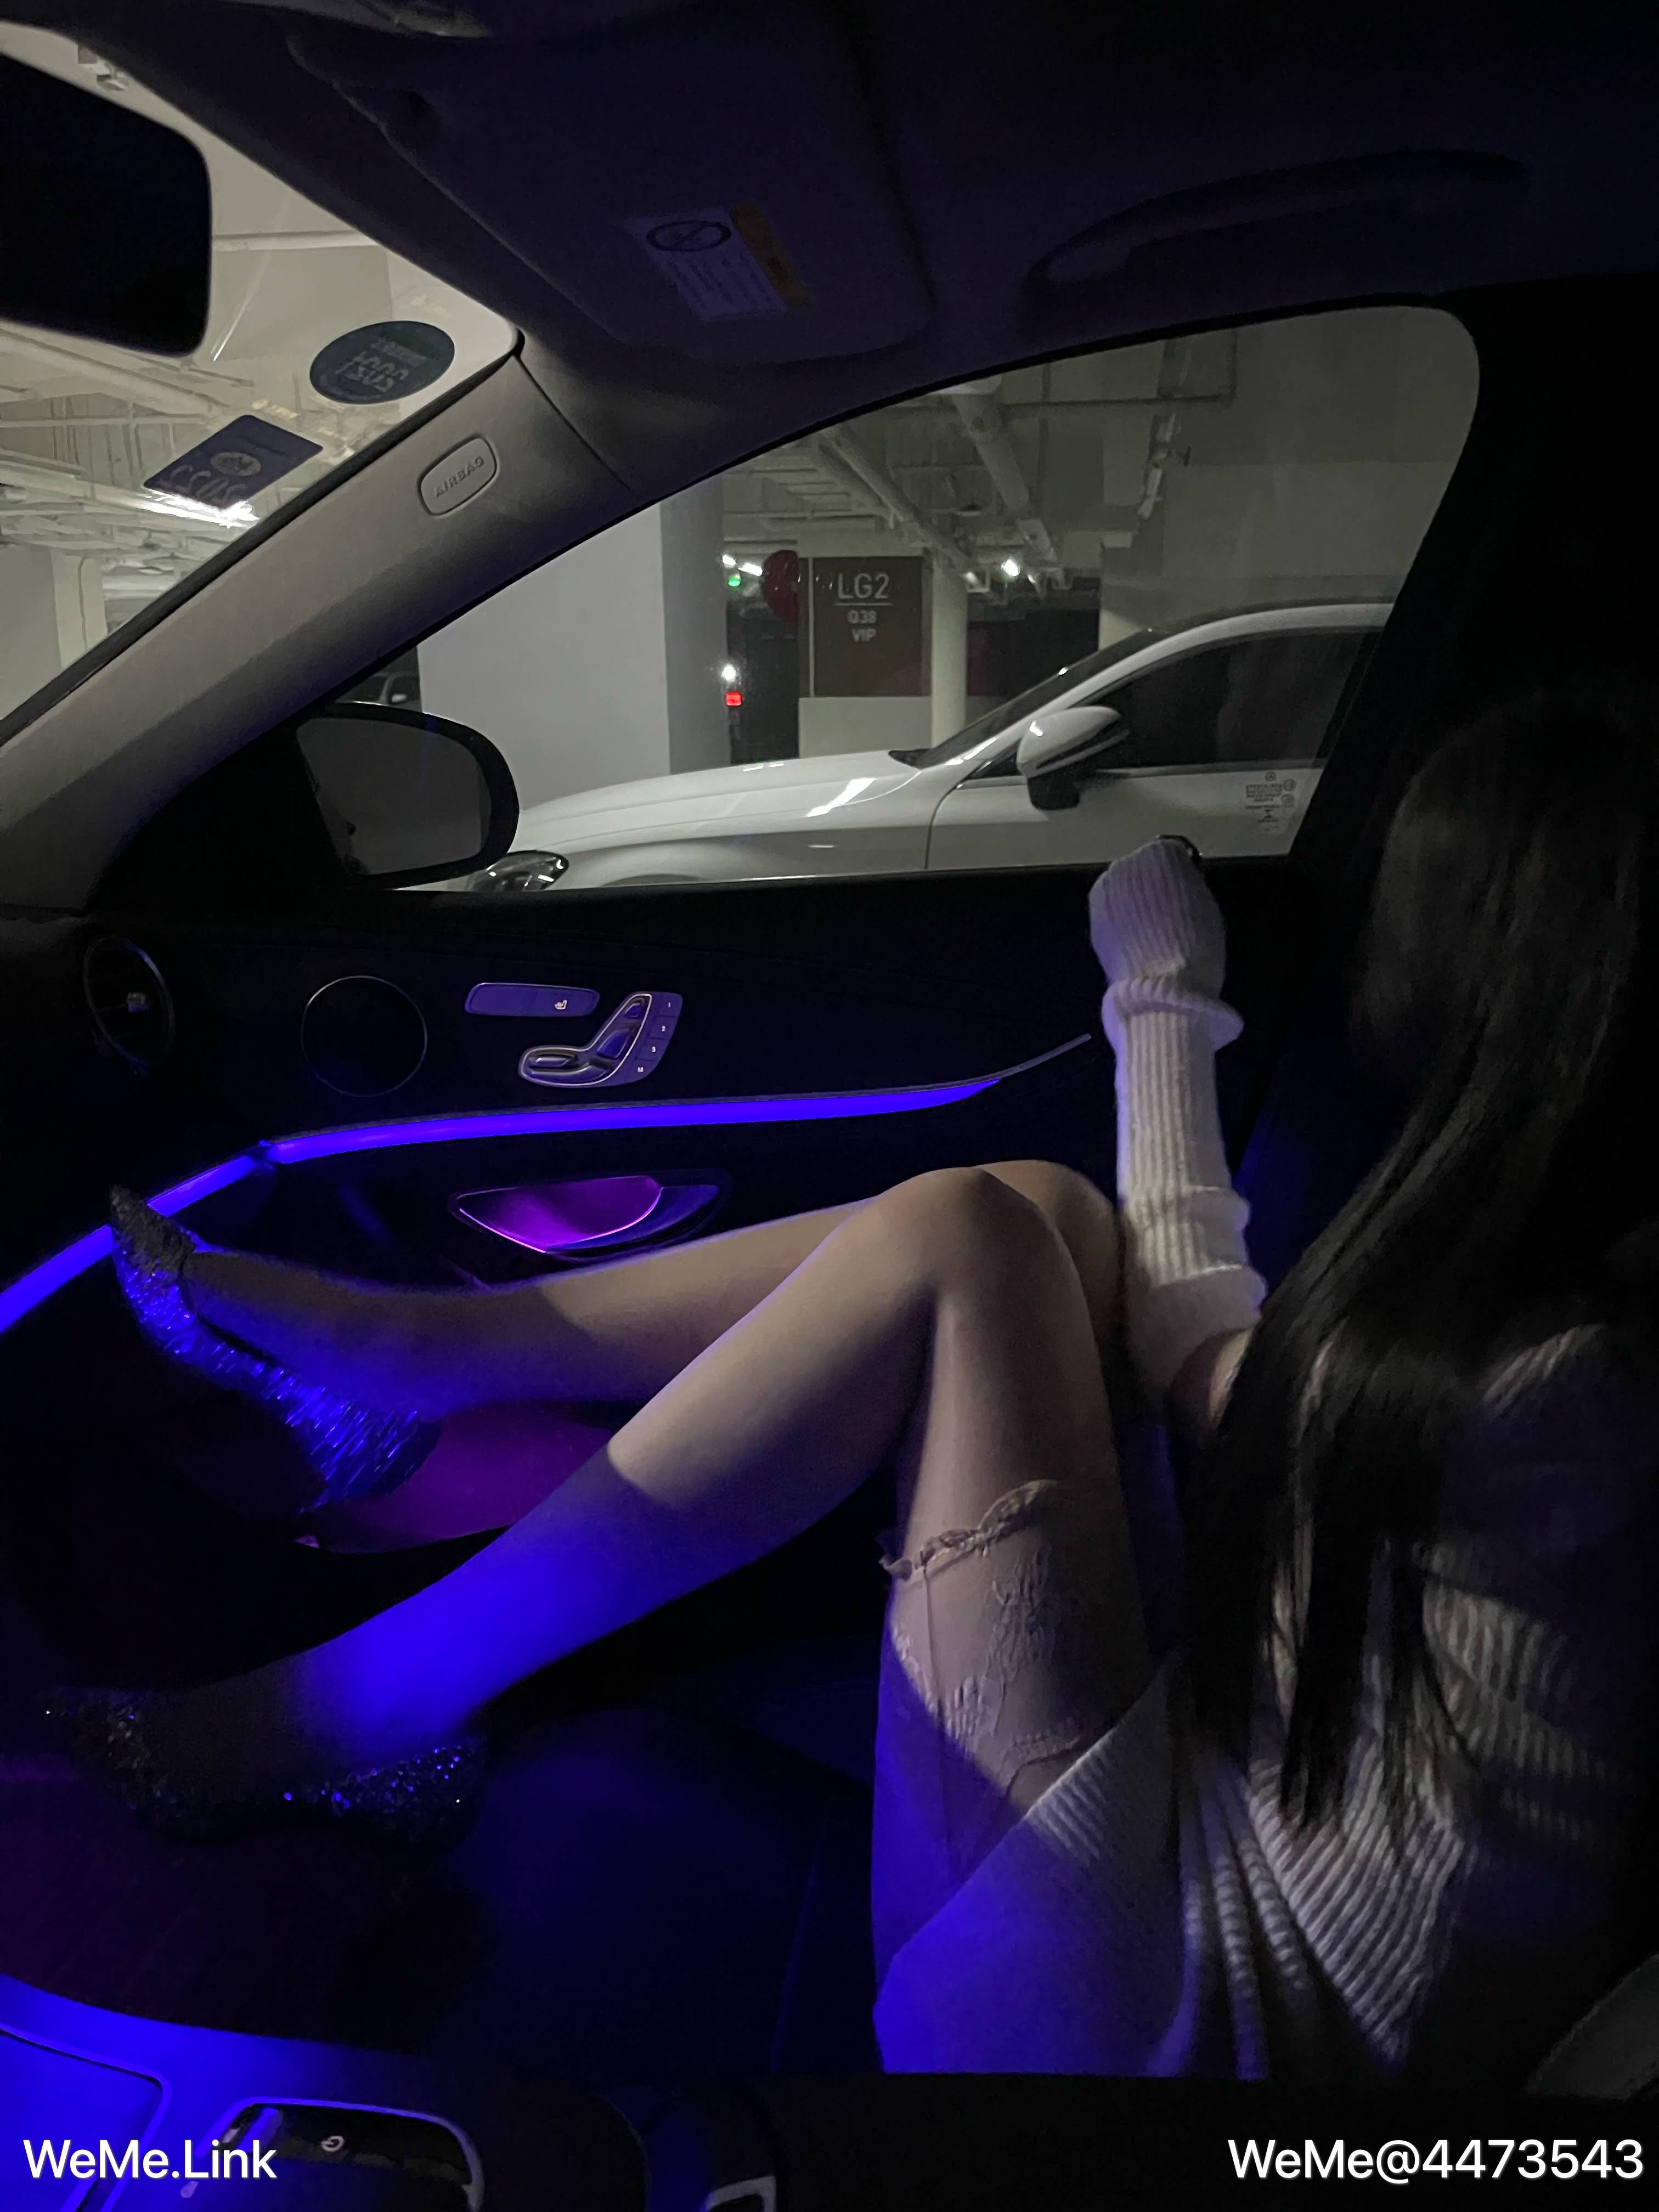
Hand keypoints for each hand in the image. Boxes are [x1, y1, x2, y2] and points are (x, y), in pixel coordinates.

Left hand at [1088, 837, 1226, 994]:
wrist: (1163, 980)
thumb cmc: (1195, 940)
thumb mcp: (1205, 903)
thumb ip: (1189, 883)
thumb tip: (1181, 880)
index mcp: (1158, 853)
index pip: (1172, 853)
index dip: (1182, 872)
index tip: (1189, 890)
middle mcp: (1124, 865)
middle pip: (1142, 869)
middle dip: (1153, 885)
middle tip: (1170, 911)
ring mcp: (1103, 893)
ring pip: (1123, 891)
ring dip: (1135, 904)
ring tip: (1153, 930)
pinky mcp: (1093, 921)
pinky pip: (1113, 914)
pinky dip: (1123, 923)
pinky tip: (1138, 942)